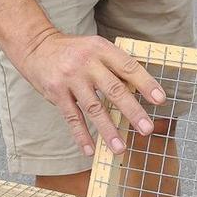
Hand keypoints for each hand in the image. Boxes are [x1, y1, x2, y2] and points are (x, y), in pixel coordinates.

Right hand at [12, 30, 165, 157]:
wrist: (36, 46)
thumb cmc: (73, 51)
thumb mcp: (95, 48)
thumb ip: (114, 66)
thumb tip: (140, 90)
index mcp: (101, 49)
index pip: (128, 67)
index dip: (145, 84)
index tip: (160, 99)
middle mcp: (87, 63)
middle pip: (114, 90)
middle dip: (132, 112)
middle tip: (147, 129)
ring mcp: (70, 78)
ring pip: (94, 108)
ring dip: (108, 131)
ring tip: (121, 148)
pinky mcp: (56, 93)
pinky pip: (72, 118)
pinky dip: (81, 136)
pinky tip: (90, 150)